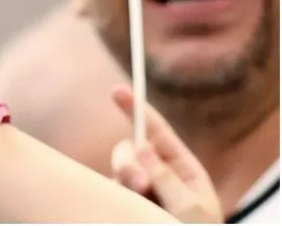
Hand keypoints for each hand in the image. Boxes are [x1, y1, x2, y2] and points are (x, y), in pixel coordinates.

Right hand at [110, 86, 221, 222]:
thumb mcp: (189, 206)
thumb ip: (164, 177)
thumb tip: (140, 146)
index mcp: (182, 168)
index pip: (157, 131)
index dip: (137, 108)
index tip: (117, 90)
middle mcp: (157, 175)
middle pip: (129, 150)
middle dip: (128, 161)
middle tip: (137, 183)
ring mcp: (138, 191)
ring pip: (117, 170)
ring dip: (124, 181)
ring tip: (139, 204)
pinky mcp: (122, 204)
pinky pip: (108, 192)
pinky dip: (114, 198)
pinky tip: (125, 209)